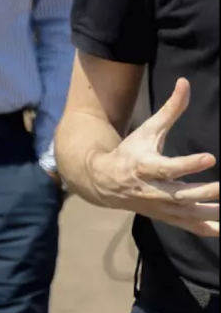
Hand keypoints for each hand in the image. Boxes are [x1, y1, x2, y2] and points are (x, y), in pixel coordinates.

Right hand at [82, 78, 218, 236]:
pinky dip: (204, 229)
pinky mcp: (164, 216)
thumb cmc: (129, 152)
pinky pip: (186, 226)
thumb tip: (184, 83)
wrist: (103, 182)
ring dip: (210, 214)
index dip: (188, 164)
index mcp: (145, 166)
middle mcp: (151, 190)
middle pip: (181, 194)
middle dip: (205, 192)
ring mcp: (158, 206)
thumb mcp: (146, 130)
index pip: (168, 167)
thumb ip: (170, 110)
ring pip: (187, 213)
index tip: (209, 158)